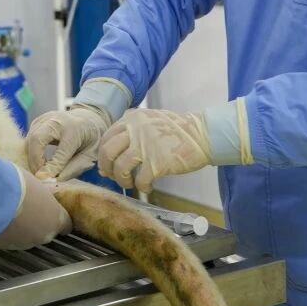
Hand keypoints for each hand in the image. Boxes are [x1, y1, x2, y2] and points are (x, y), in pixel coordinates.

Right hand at [0, 166, 72, 249]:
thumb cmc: (19, 185)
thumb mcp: (37, 186)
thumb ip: (42, 197)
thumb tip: (39, 197)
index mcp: (56, 218)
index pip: (65, 225)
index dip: (58, 219)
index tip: (52, 215)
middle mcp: (44, 235)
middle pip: (46, 232)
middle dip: (38, 223)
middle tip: (27, 210)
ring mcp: (26, 243)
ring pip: (28, 237)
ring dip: (22, 229)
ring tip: (11, 214)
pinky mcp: (8, 246)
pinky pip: (11, 239)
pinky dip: (7, 232)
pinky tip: (0, 220)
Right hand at [26, 104, 112, 180]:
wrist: (89, 119)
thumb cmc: (91, 140)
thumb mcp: (90, 155)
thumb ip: (74, 167)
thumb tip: (54, 180)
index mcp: (76, 129)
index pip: (62, 150)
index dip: (53, 166)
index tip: (47, 179)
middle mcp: (59, 120)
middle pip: (38, 138)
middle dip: (35, 160)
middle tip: (40, 176)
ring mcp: (46, 118)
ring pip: (30, 139)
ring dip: (32, 157)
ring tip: (42, 170)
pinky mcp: (38, 121)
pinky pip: (29, 138)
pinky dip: (32, 152)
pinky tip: (41, 161)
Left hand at [97, 109, 211, 192]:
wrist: (203, 135)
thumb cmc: (178, 131)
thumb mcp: (151, 120)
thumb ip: (132, 130)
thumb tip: (114, 154)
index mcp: (132, 118)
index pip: (107, 138)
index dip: (103, 155)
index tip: (107, 166)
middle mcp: (135, 129)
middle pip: (107, 152)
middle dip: (107, 168)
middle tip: (113, 177)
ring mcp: (145, 146)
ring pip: (120, 167)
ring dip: (122, 180)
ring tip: (131, 184)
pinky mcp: (156, 162)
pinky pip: (139, 180)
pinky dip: (141, 187)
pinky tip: (147, 187)